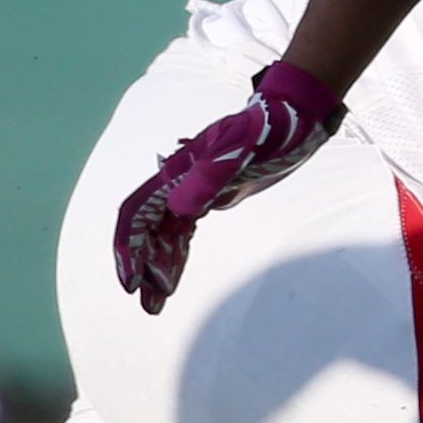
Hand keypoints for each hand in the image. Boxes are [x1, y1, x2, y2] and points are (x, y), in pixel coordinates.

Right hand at [111, 61, 345, 313]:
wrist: (293, 117)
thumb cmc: (268, 129)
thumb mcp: (241, 151)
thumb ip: (210, 178)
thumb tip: (178, 210)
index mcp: (177, 172)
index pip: (138, 212)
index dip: (129, 246)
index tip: (132, 280)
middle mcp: (177, 182)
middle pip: (147, 229)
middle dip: (142, 267)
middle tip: (148, 305)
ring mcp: (193, 191)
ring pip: (164, 235)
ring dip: (157, 267)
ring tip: (156, 304)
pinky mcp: (211, 198)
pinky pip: (183, 232)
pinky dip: (176, 255)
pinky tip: (172, 277)